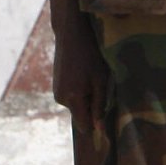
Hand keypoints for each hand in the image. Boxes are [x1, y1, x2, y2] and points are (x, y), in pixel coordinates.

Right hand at [51, 10, 108, 129]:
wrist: (71, 36)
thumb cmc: (91, 56)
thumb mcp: (101, 80)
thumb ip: (99, 104)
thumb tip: (98, 128)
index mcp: (72, 99)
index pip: (83, 125)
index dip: (96, 126)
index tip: (108, 124)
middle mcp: (61, 99)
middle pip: (81, 114)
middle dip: (93, 107)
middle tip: (103, 87)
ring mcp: (56, 92)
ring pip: (77, 105)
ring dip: (87, 97)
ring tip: (93, 77)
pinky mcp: (56, 86)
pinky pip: (72, 96)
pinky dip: (81, 90)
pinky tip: (85, 74)